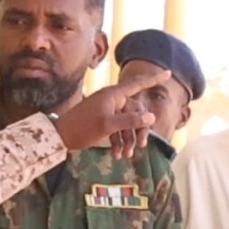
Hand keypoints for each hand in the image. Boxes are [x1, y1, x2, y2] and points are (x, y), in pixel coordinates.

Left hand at [53, 69, 169, 156]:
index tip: (169, 73)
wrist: (60, 137)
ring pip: (127, 122)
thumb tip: (151, 117)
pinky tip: (117, 155)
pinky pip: (118, 128)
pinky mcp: (102, 120)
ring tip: (126, 156)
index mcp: (113, 95)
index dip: (154, 79)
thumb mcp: (108, 126)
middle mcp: (112, 99)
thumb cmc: (82, 128)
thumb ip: (130, 121)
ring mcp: (107, 110)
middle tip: (141, 147)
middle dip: (139, 130)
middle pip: (136, 111)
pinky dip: (119, 141)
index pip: (138, 84)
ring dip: (128, 139)